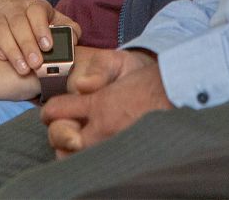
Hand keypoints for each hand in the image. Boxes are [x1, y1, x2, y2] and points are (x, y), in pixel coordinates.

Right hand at [0, 0, 81, 74]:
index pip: (36, 12)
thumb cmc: (36, 21)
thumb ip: (67, 30)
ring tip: (23, 69)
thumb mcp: (54, 21)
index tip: (47, 46)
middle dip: (27, 45)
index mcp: (34, 6)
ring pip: (0, 30)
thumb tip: (73, 40)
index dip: (41, 28)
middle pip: (18, 23)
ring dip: (12, 50)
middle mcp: (13, 8)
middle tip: (36, 64)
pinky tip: (2, 59)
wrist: (10, 9)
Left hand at [42, 50, 167, 158]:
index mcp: (100, 103)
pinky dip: (86, 158)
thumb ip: (99, 71)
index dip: (49, 111)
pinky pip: (93, 163)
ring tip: (78, 139)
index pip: (58, 111)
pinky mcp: (122, 155)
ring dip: (70, 148)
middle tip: (66, 125)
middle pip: (60, 138)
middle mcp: (103, 128)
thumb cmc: (151, 79)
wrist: (179, 95)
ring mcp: (113, 145)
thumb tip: (80, 86)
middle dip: (57, 131)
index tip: (49, 112)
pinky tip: (91, 149)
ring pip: (73, 156)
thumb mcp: (122, 65)